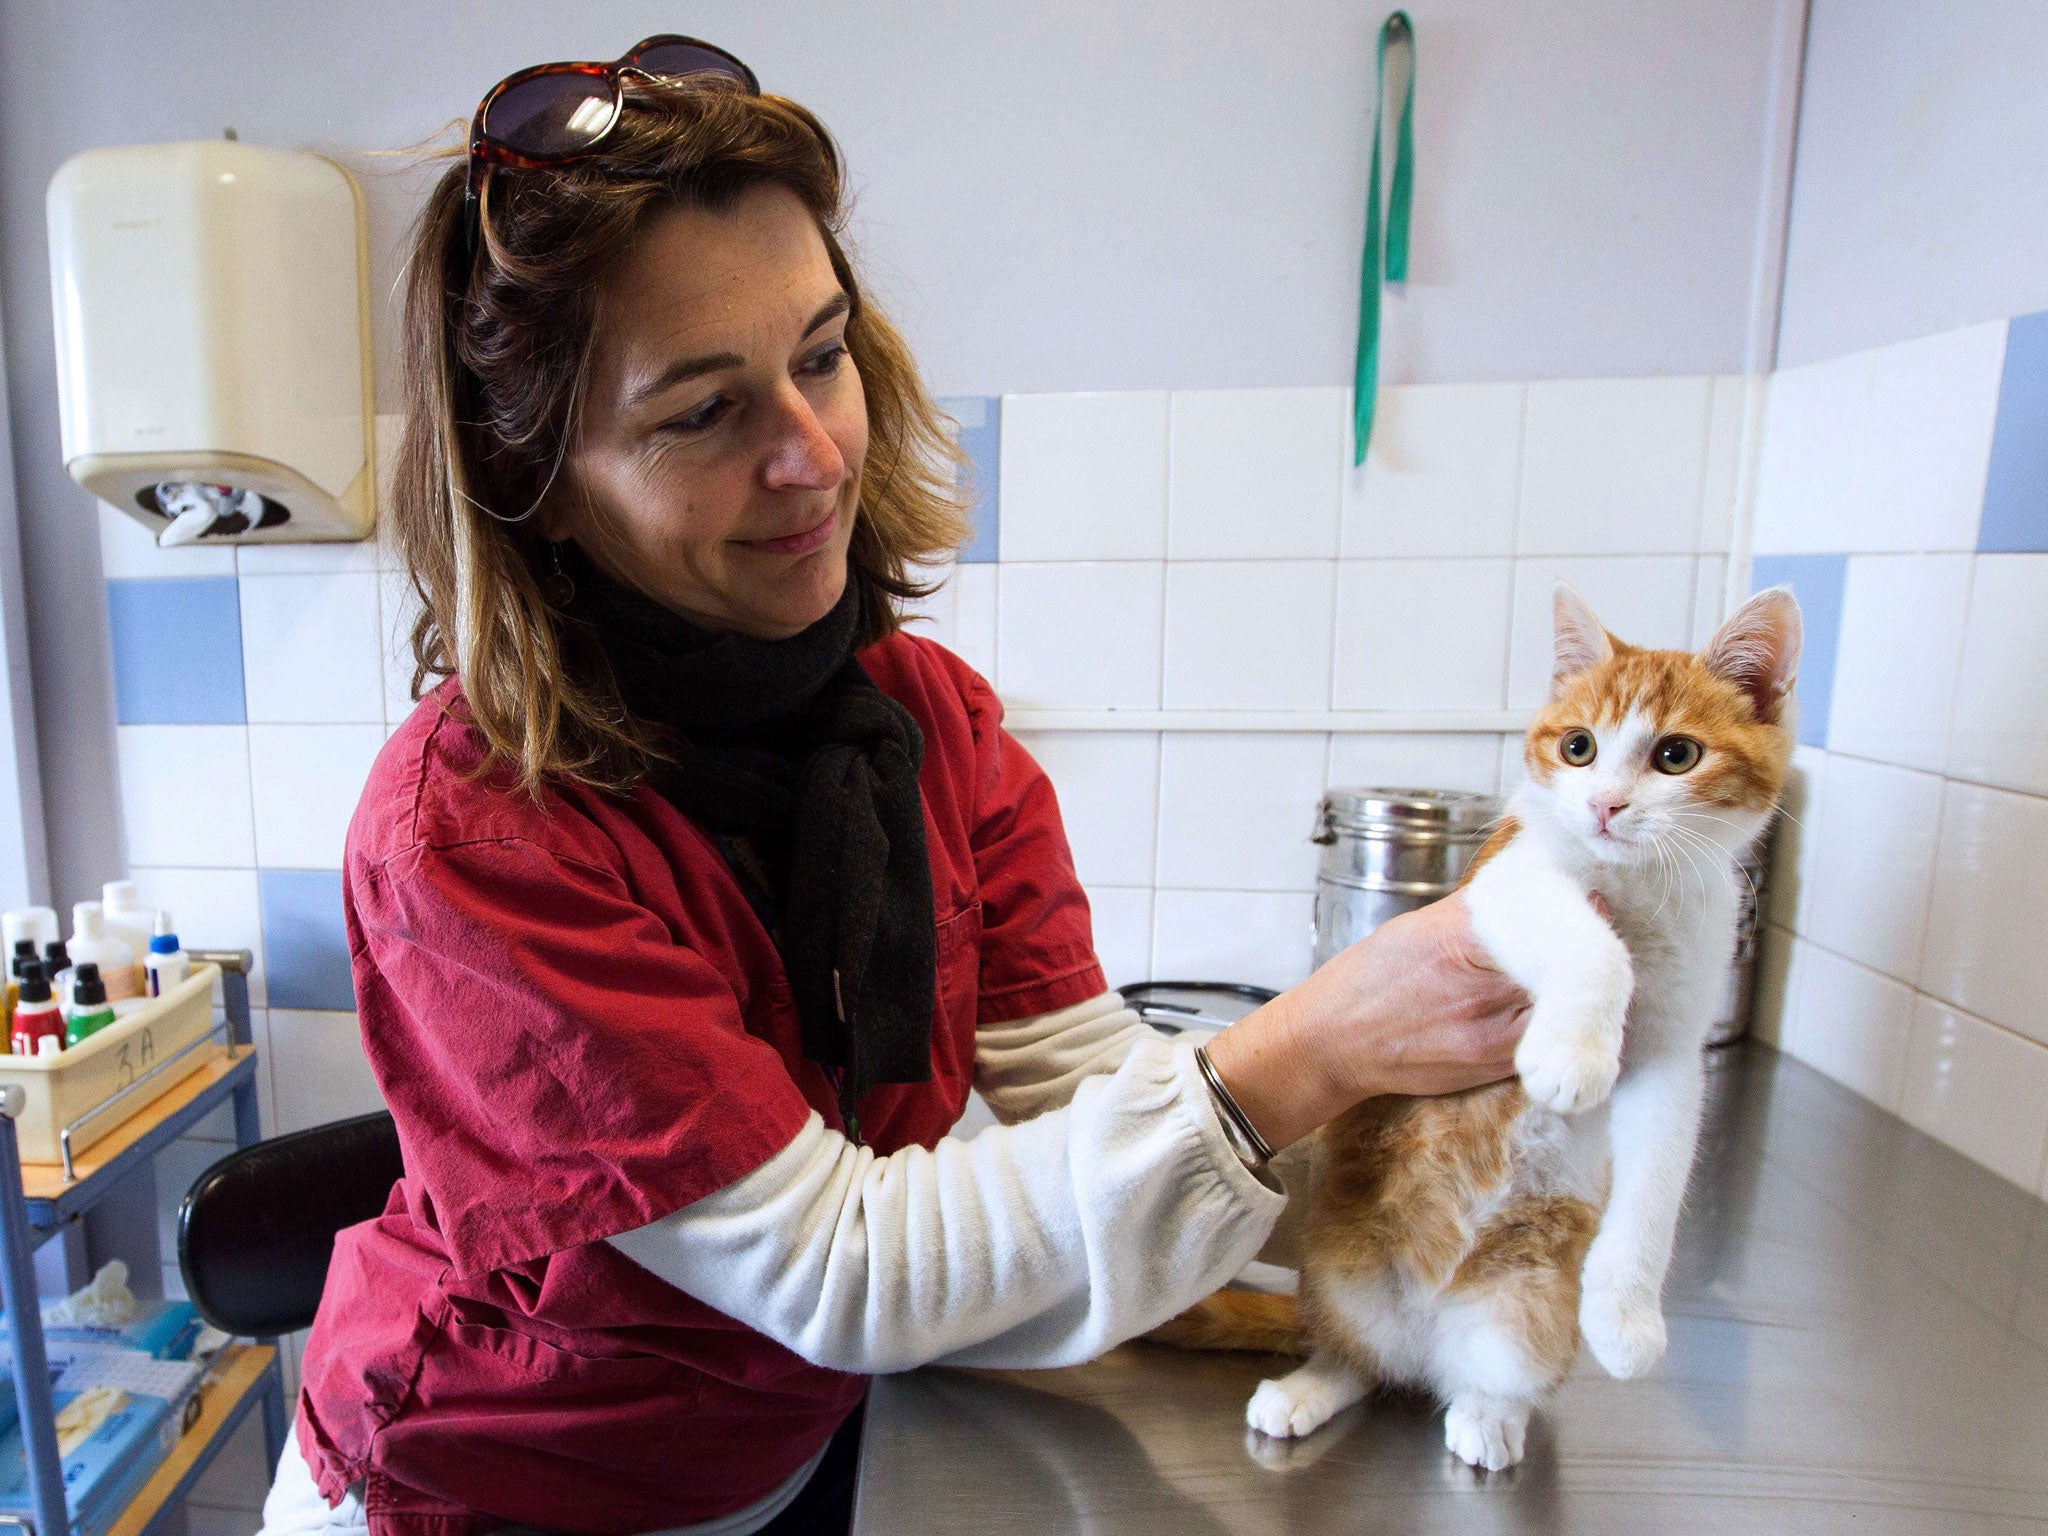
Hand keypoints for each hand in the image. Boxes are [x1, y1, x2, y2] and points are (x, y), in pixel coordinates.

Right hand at [1204, 891, 1590, 1151]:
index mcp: (1458, 943)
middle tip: (1595, 931)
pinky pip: (1549, 1040)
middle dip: (1587, 948)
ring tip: (1579, 970)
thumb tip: (1541, 885)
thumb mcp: (1421, 926)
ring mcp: (1492, 1037)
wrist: (1333, 1044)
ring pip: (1567, 1008)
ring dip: (1581, 989)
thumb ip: (1483, 912)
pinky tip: (1553, 1008)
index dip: (1579, 912)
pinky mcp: (1497, 1068)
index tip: (1592, 900)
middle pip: (1566, 967)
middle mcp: (1480, 993)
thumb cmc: (1371, 980)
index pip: (1546, 923)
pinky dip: (1561, 1022)